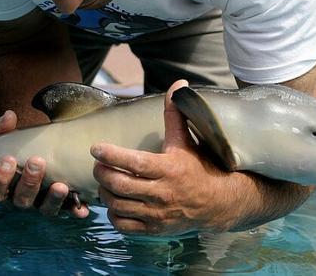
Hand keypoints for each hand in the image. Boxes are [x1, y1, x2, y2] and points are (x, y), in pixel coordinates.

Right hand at [0, 110, 89, 217]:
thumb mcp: (4, 137)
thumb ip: (1, 128)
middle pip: (21, 199)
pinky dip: (74, 210)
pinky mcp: (60, 204)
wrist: (37, 151)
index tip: (8, 159)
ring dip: (52, 199)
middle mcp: (19, 198)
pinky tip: (82, 208)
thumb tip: (9, 116)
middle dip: (29, 182)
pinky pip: (67, 211)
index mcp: (2, 185)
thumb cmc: (16, 147)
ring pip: (44, 208)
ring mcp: (40, 203)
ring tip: (61, 186)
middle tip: (37, 162)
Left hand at [92, 80, 307, 234]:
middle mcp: (162, 193)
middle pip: (120, 185)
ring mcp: (158, 214)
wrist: (219, 202)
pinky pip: (124, 226)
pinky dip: (113, 214)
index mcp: (169, 168)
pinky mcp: (155, 229)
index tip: (96, 148)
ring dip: (105, 193)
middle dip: (102, 173)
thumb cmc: (199, 166)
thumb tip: (178, 85)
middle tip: (98, 165)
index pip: (134, 163)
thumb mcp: (186, 140)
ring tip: (104, 181)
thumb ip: (176, 114)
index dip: (111, 155)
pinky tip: (115, 202)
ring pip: (118, 206)